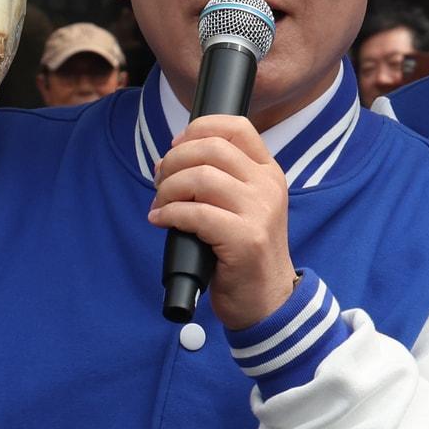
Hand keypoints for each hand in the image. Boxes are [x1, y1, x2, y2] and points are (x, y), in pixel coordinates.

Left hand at [148, 115, 296, 330]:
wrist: (267, 300)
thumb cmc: (243, 253)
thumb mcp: (244, 206)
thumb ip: (221, 179)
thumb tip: (171, 158)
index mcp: (268, 173)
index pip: (236, 127)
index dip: (198, 128)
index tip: (176, 145)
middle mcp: (267, 187)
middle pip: (211, 149)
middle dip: (174, 161)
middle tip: (160, 181)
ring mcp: (259, 213)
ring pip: (201, 177)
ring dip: (168, 189)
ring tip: (160, 205)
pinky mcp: (244, 240)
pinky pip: (195, 213)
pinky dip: (169, 214)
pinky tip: (161, 221)